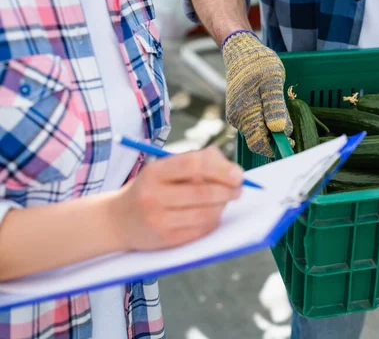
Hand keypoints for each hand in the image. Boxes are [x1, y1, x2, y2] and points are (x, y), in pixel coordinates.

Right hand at [110, 147, 243, 250]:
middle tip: (239, 189)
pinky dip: (213, 221)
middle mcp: (153, 196)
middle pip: (202, 192)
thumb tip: (232, 170)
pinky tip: (212, 214)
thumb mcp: (165, 169)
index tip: (238, 174)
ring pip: (205, 213)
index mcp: (154, 172)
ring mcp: (158, 220)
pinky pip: (200, 230)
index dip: (220, 168)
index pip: (193, 164)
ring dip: (222, 207)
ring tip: (225, 201)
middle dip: (227, 190)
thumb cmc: (152, 188)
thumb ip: (198, 161)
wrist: (118, 220)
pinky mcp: (165, 240)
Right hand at [222, 30, 292, 156]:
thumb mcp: (273, 82)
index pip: (258, 144)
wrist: (241, 51)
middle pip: (258, 139)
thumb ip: (275, 107)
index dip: (275, 147)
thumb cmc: (258, 63)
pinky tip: (272, 107)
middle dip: (274, 137)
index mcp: (245, 114)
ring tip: (281, 111)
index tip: (291, 140)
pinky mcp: (237, 111)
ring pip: (256, 131)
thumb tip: (278, 129)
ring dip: (270, 128)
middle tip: (290, 125)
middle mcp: (237, 119)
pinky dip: (264, 121)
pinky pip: (253, 123)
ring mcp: (236, 115)